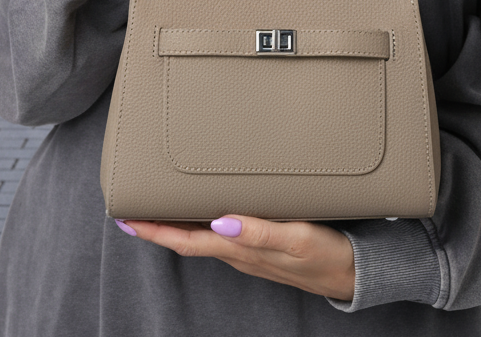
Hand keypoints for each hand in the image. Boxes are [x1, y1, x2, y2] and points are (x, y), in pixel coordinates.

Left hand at [117, 216, 354, 299]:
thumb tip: (221, 222)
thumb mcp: (295, 239)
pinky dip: (202, 224)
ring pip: (202, 238)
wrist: (353, 272)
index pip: (187, 241)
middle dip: (158, 226)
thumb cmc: (326, 253)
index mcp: (240, 249)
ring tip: (159, 207)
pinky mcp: (261, 247)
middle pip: (188, 240)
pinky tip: (205, 212)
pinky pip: (222, 236)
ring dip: (177, 225)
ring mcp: (249, 252)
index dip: (155, 231)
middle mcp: (238, 252)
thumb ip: (259, 232)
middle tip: (131, 209)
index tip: (127, 219)